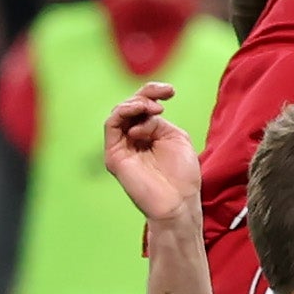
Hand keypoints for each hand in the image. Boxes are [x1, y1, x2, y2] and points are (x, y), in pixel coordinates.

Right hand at [104, 81, 201, 221]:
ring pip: (119, 113)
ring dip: (136, 103)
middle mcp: (132, 139)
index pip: (143, 106)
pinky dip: (124, 112)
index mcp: (148, 134)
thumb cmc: (182, 175)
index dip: (154, 92)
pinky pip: (111, 125)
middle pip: (130, 106)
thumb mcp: (176, 138)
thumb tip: (141, 117)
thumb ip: (158, 122)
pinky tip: (141, 110)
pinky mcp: (114, 156)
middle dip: (146, 94)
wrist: (179, 202)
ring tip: (153, 107)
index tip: (171, 91)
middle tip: (164, 95)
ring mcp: (122, 147)